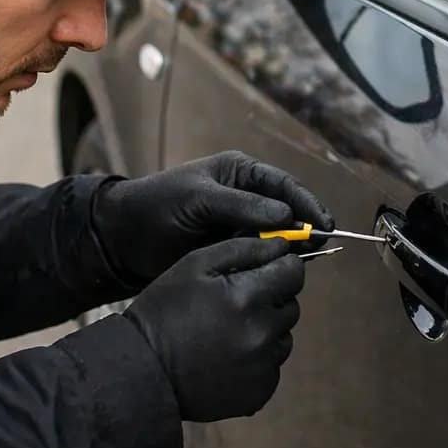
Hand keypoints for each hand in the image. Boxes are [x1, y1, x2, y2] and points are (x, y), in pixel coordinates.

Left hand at [94, 151, 332, 285]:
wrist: (123, 240)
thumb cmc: (157, 206)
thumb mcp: (198, 199)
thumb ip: (241, 206)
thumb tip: (286, 216)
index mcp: (240, 174)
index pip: (284, 185)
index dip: (307, 204)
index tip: (323, 224)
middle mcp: (246, 198)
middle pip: (287, 213)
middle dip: (304, 229)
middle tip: (317, 247)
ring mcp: (239, 227)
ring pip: (277, 238)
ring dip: (289, 249)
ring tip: (300, 262)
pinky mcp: (232, 252)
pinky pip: (260, 257)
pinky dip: (272, 264)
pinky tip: (279, 273)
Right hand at [122, 237, 305, 421]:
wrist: (142, 371)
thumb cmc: (165, 311)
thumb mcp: (194, 265)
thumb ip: (244, 248)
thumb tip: (282, 245)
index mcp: (246, 297)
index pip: (293, 272)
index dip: (279, 268)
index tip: (263, 272)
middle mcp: (261, 333)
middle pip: (291, 305)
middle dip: (270, 300)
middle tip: (233, 306)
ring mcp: (262, 367)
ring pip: (283, 336)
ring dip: (265, 331)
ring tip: (226, 334)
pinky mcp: (260, 391)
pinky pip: (272, 366)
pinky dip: (257, 360)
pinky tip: (227, 358)